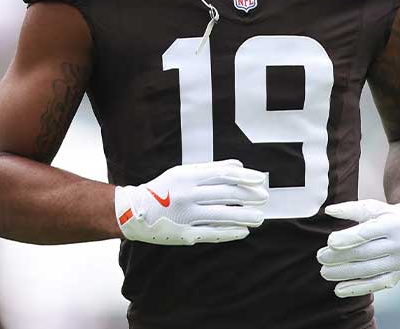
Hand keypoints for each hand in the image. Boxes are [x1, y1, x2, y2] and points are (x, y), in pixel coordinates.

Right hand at [114, 159, 267, 245]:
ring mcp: (186, 215)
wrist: (134, 212)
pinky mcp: (185, 234)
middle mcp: (186, 194)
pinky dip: (230, 233)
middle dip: (249, 196)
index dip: (244, 176)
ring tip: (259, 217)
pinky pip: (212, 233)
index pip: (222, 174)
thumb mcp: (183, 173)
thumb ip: (210, 169)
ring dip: (244, 216)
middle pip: (225, 194)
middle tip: (264, 197)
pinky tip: (243, 231)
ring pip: (222, 215)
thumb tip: (238, 165)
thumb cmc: (164, 189)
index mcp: (186, 176)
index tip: (260, 179)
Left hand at [317, 199, 399, 297]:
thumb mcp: (371, 208)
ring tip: (324, 272)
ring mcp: (399, 264)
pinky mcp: (396, 278)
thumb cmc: (384, 217)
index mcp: (394, 224)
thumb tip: (329, 211)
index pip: (367, 233)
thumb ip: (350, 209)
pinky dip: (355, 288)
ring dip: (343, 273)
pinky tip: (338, 289)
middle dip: (339, 257)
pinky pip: (373, 285)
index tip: (329, 242)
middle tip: (320, 257)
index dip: (347, 238)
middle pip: (364, 253)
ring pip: (367, 271)